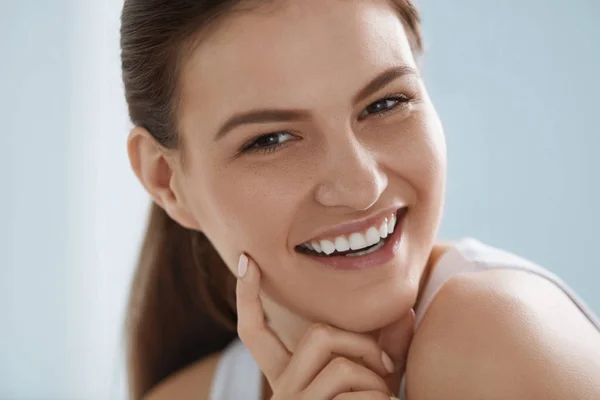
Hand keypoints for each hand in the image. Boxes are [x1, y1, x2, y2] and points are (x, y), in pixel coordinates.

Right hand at [236, 254, 413, 399]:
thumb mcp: (373, 382)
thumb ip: (384, 349)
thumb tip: (405, 311)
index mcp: (287, 376)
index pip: (253, 331)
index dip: (246, 296)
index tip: (245, 260)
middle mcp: (283, 391)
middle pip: (316, 335)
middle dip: (361, 344)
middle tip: (384, 367)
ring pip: (340, 365)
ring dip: (377, 380)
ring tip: (386, 399)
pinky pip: (357, 397)